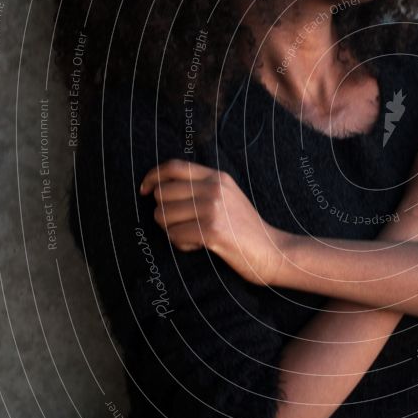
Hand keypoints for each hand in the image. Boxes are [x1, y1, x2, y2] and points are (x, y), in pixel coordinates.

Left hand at [139, 159, 285, 285]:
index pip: (174, 166)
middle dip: (162, 212)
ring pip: (163, 216)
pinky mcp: (212, 231)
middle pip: (162, 193)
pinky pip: (175, 235)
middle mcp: (214, 188)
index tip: (144, 191)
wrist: (274, 251)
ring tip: (193, 236)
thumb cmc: (246, 229)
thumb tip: (160, 188)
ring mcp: (213, 208)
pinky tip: (199, 246)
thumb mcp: (228, 197)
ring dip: (172, 230)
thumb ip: (202, 187)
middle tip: (180, 225)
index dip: (152, 176)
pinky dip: (181, 244)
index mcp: (218, 177)